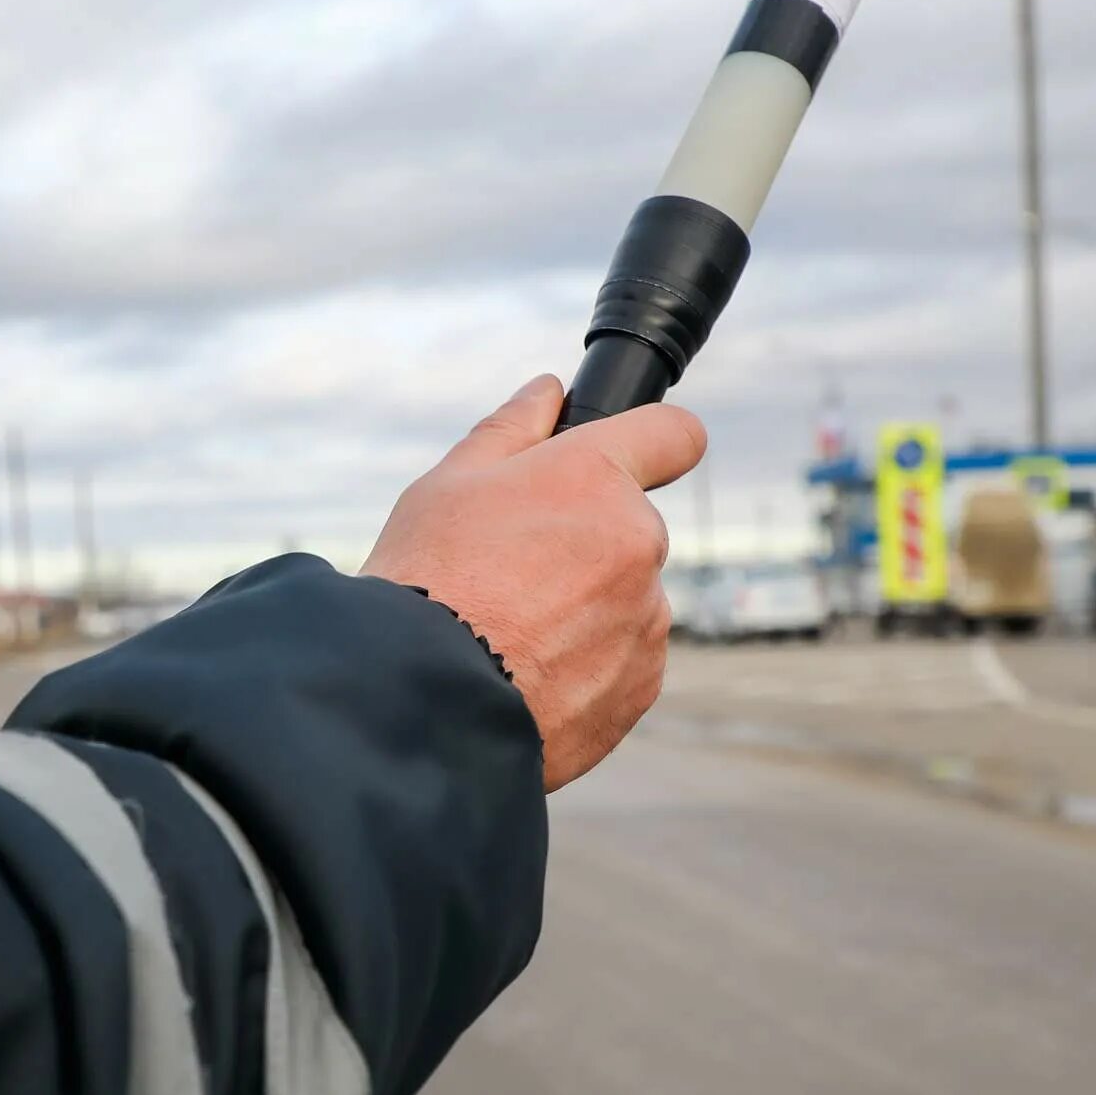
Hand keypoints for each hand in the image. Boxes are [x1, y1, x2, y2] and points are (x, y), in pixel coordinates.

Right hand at [362, 375, 705, 790]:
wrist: (422, 703)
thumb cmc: (426, 582)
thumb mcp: (447, 486)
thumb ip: (510, 430)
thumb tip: (548, 391)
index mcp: (596, 479)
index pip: (673, 434)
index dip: (654, 442)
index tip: (633, 458)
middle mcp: (638, 542)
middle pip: (627, 529)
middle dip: (584, 543)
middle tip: (508, 574)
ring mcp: (646, 619)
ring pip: (624, 599)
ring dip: (584, 610)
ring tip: (508, 637)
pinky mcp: (640, 686)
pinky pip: (621, 661)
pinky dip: (585, 666)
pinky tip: (524, 676)